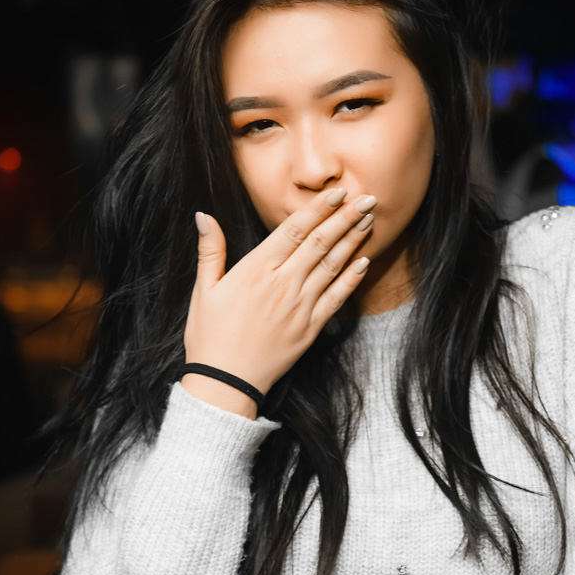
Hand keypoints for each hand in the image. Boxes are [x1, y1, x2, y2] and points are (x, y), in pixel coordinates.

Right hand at [182, 188, 373, 412]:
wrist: (226, 382)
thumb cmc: (210, 336)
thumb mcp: (204, 290)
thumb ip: (210, 250)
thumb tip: (204, 215)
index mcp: (256, 270)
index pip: (294, 230)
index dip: (319, 208)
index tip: (338, 191)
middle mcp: (283, 284)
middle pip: (321, 243)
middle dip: (346, 217)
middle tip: (368, 197)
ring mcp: (300, 306)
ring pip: (333, 266)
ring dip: (353, 240)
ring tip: (370, 219)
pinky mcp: (311, 328)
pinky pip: (337, 298)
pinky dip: (352, 278)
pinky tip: (364, 261)